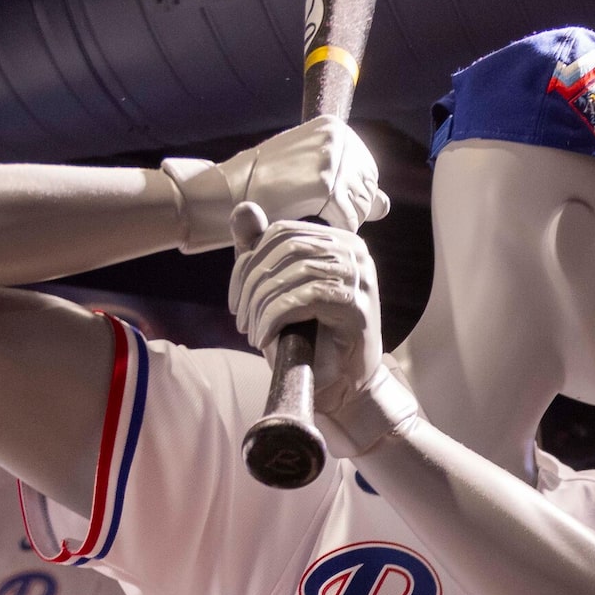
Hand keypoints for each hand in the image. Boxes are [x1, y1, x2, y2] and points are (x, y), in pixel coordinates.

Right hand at [164, 116, 386, 250]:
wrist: (230, 191)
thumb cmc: (267, 187)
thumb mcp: (311, 175)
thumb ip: (351, 187)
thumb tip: (385, 205)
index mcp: (335, 128)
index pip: (367, 177)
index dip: (346, 199)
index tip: (317, 201)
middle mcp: (338, 137)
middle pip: (367, 194)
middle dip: (344, 212)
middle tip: (309, 210)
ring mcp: (334, 159)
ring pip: (361, 210)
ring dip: (336, 223)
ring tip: (305, 213)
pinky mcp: (328, 185)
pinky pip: (349, 222)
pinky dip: (330, 231)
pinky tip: (306, 222)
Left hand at [228, 215, 384, 415]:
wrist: (342, 385)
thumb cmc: (310, 338)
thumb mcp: (277, 290)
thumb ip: (260, 251)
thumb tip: (243, 209)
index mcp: (338, 240)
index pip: (281, 232)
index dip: (248, 262)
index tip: (234, 300)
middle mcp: (354, 251)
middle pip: (285, 248)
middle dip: (251, 285)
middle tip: (240, 319)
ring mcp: (360, 276)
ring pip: (293, 273)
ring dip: (261, 305)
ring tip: (252, 331)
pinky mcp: (357, 304)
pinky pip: (303, 298)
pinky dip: (275, 318)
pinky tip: (265, 337)